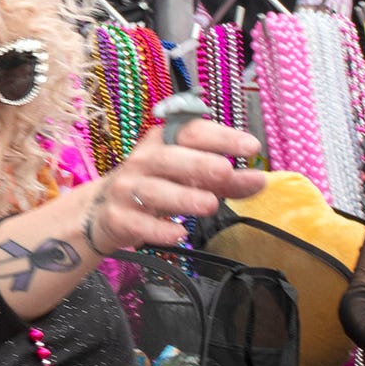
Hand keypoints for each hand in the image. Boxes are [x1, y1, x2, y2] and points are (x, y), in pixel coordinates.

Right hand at [77, 117, 263, 253]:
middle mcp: (142, 161)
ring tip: (210, 204)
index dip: (221, 136)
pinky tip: (180, 233)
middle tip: (226, 171)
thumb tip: (260, 179)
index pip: (191, 132)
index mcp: (162, 142)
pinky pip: (139, 223)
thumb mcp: (189, 178)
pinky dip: (159, 229)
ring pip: (154, 191)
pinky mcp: (119, 217)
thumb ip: (226, 181)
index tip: (251, 147)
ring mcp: (127, 190)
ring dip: (183, 197)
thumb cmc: (156, 187)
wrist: (104, 211)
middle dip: (198, 164)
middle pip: (169, 159)